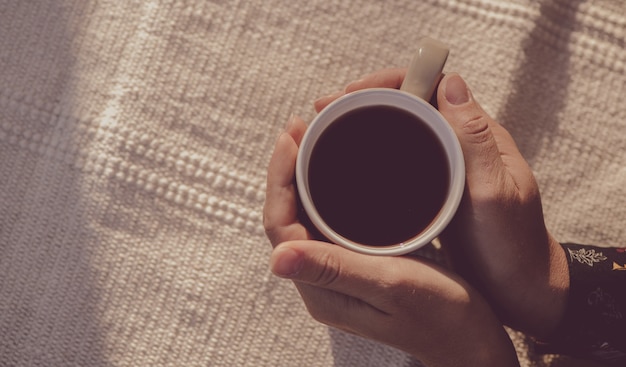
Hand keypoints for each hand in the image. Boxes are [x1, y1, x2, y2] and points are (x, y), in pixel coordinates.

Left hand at [263, 115, 518, 365]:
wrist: (472, 343)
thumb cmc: (442, 317)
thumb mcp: (390, 285)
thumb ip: (335, 269)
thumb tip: (277, 258)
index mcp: (323, 289)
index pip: (280, 226)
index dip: (279, 179)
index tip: (290, 137)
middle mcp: (323, 282)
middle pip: (288, 216)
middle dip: (287, 170)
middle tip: (299, 128)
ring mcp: (339, 273)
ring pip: (307, 216)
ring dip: (305, 177)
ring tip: (313, 138)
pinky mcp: (358, 265)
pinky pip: (329, 221)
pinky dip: (328, 190)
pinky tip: (340, 170)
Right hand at [317, 69, 568, 339]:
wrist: (520, 288)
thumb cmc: (512, 245)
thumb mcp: (494, 194)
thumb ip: (474, 141)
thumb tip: (451, 82)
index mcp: (476, 135)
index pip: (427, 85)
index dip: (386, 82)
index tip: (349, 93)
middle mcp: (458, 143)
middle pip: (405, 104)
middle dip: (362, 101)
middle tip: (322, 112)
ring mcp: (444, 166)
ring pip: (397, 131)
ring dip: (361, 126)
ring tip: (324, 133)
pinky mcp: (432, 190)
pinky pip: (398, 160)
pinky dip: (369, 155)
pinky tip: (344, 168)